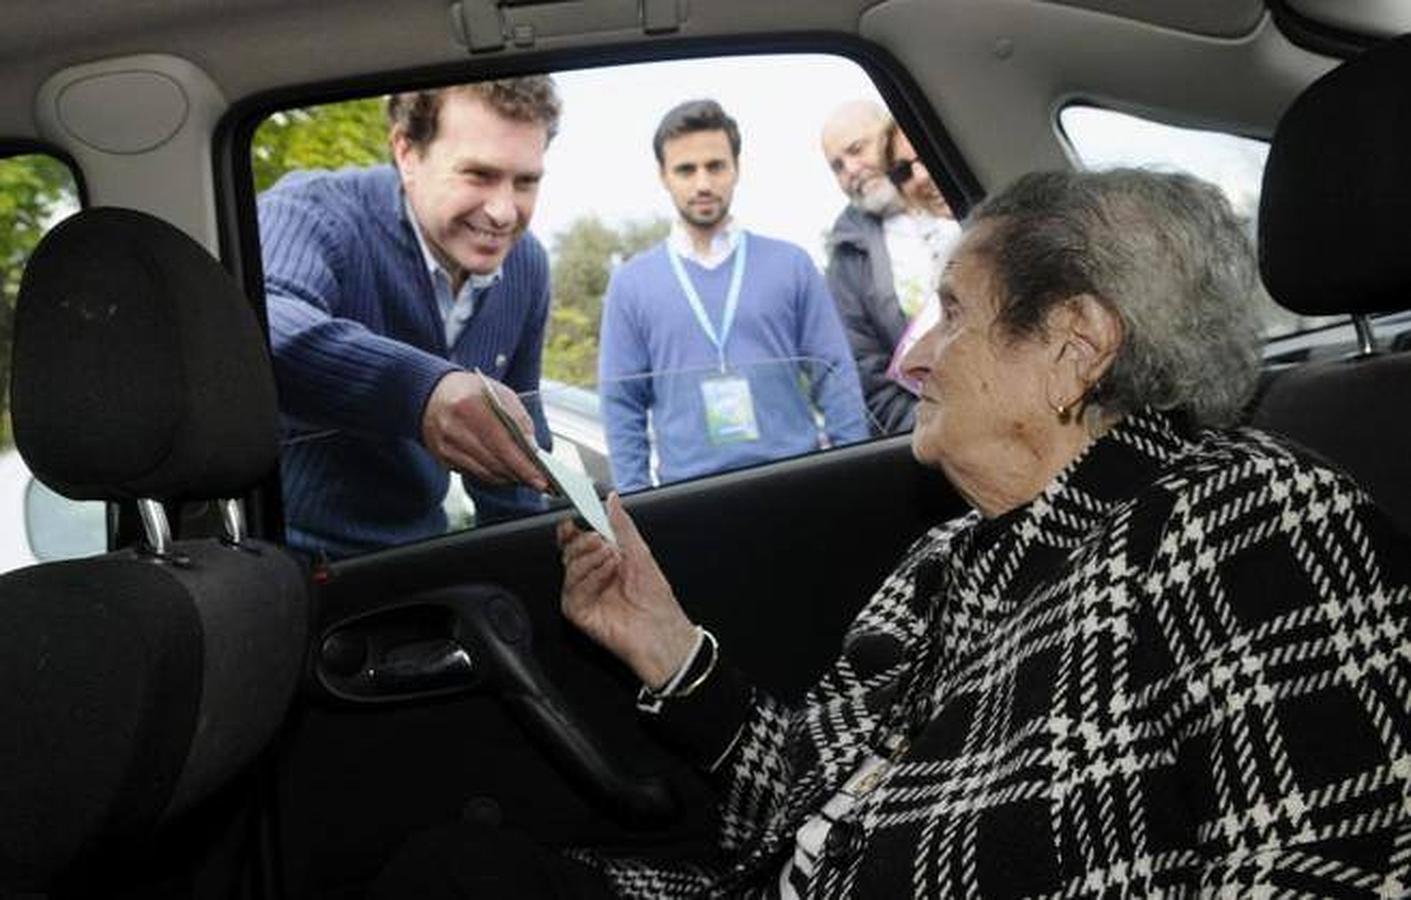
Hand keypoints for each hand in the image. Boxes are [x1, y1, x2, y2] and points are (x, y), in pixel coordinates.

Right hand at [421, 371, 548, 491]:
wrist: (433, 394)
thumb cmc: (471, 391)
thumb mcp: (500, 393)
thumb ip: (519, 419)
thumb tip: (532, 448)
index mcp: (470, 406)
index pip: (502, 444)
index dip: (523, 466)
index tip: (540, 480)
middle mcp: (454, 428)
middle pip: (493, 462)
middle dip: (519, 474)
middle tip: (537, 482)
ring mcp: (445, 445)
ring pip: (484, 473)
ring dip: (507, 478)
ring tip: (524, 477)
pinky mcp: (442, 457)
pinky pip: (473, 473)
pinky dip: (492, 475)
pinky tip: (504, 473)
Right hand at [558, 494, 697, 688]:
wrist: (662, 631)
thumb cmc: (656, 600)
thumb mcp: (640, 552)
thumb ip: (622, 524)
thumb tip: (612, 500)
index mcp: (604, 560)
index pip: (579, 539)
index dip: (574, 528)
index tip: (576, 517)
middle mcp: (592, 576)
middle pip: (570, 550)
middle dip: (583, 541)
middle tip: (602, 540)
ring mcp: (583, 594)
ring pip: (569, 566)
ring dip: (590, 557)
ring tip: (612, 558)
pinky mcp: (578, 611)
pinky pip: (572, 588)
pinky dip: (589, 576)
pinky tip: (606, 574)